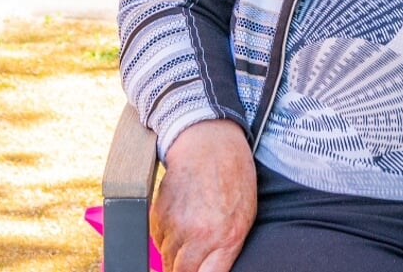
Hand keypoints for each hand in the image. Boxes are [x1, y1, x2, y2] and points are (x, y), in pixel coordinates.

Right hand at [151, 119, 257, 271]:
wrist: (208, 143)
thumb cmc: (234, 176)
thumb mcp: (244, 215)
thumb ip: (227, 247)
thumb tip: (213, 268)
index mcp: (227, 237)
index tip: (200, 270)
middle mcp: (199, 236)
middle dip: (186, 270)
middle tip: (193, 259)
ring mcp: (176, 227)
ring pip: (167, 257)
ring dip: (176, 253)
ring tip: (191, 231)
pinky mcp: (158, 217)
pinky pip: (158, 240)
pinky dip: (166, 237)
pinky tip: (180, 218)